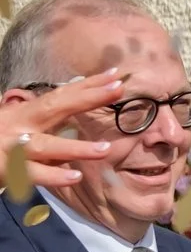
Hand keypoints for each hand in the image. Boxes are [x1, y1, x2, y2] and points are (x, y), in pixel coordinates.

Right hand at [0, 72, 124, 194]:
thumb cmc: (0, 139)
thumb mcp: (21, 124)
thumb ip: (48, 120)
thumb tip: (81, 104)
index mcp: (24, 113)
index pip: (60, 95)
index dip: (87, 85)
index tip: (115, 75)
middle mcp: (19, 125)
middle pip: (54, 107)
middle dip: (86, 97)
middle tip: (118, 88)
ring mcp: (12, 147)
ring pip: (46, 146)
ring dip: (75, 148)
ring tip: (105, 149)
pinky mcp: (6, 170)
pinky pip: (33, 174)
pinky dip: (53, 175)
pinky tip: (74, 176)